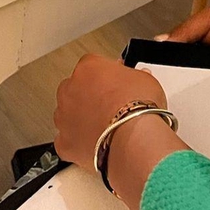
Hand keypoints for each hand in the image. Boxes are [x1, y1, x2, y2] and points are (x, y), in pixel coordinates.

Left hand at [54, 54, 166, 169]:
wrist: (132, 140)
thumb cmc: (137, 108)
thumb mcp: (145, 80)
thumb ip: (135, 76)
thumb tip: (137, 81)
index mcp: (88, 68)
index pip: (91, 66)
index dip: (105, 76)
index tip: (114, 83)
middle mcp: (70, 89)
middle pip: (75, 88)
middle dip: (88, 96)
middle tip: (109, 106)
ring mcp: (64, 116)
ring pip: (68, 114)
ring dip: (81, 119)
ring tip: (104, 127)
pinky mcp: (64, 141)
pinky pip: (67, 140)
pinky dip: (78, 142)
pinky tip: (95, 144)